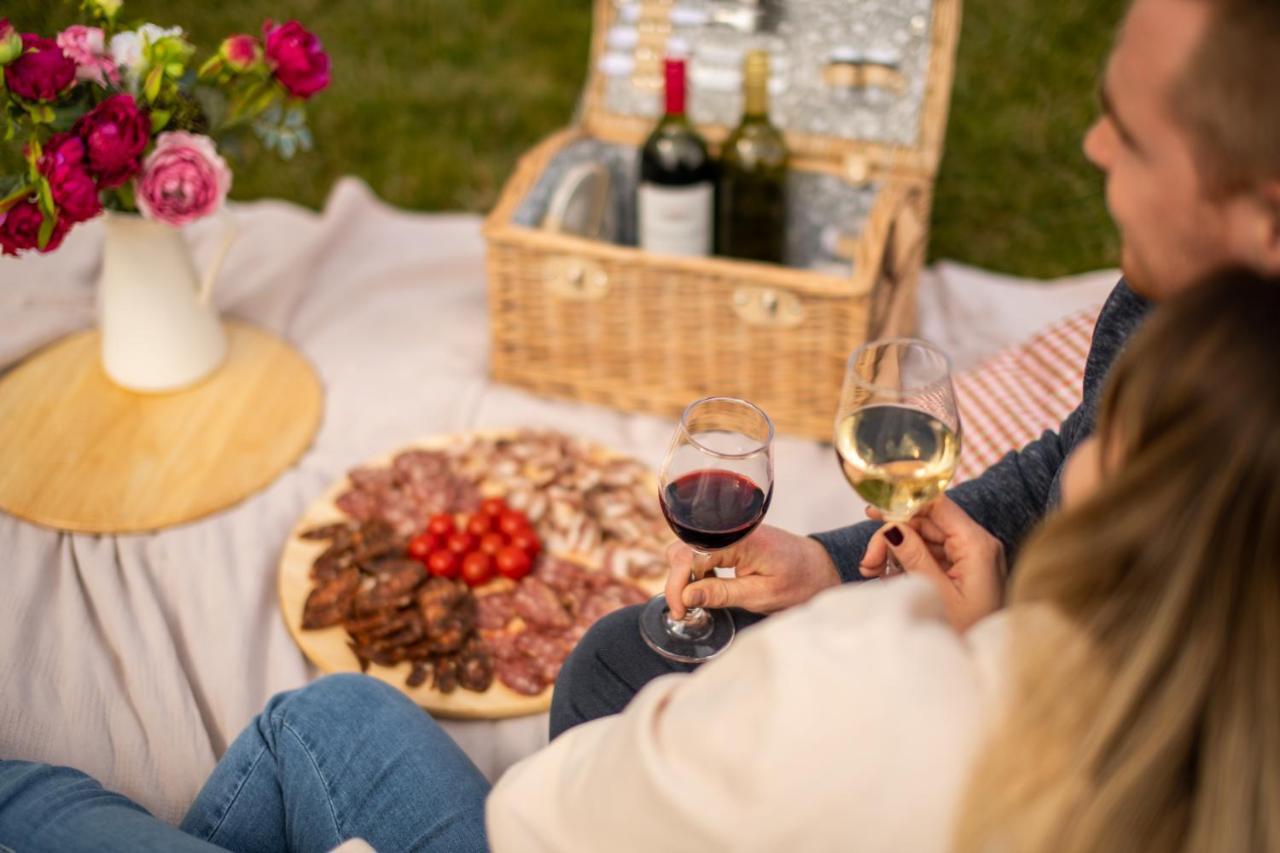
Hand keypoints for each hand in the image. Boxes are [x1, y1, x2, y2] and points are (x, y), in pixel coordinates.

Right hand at [665, 525, 841, 619]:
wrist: (819, 568)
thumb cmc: (798, 582)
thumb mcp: (761, 595)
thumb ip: (722, 594)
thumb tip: (686, 595)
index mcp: (739, 539)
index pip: (690, 556)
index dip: (678, 585)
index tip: (681, 611)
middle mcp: (729, 529)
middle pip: (683, 549)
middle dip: (677, 580)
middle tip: (685, 610)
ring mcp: (727, 533)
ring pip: (688, 550)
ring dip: (686, 576)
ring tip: (696, 601)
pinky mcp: (728, 540)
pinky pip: (700, 551)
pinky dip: (697, 571)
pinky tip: (707, 588)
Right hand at [859, 496, 1006, 630]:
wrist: (983, 667)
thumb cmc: (966, 634)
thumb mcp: (934, 593)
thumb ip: (914, 555)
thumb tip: (892, 526)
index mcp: (977, 545)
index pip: (938, 505)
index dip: (904, 504)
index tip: (874, 513)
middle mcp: (978, 545)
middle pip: (926, 523)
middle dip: (892, 537)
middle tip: (867, 562)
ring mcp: (971, 558)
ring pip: (924, 539)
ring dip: (894, 551)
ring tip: (871, 572)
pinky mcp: (964, 570)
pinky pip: (930, 555)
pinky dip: (907, 562)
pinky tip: (887, 576)